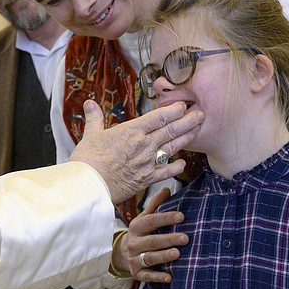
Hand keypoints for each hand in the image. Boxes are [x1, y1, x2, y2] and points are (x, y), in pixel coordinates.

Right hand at [71, 101, 203, 204]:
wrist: (88, 185)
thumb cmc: (87, 160)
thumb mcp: (90, 135)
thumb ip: (94, 119)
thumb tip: (89, 103)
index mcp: (131, 130)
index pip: (159, 116)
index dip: (174, 110)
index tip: (183, 105)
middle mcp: (144, 144)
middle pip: (171, 129)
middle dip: (188, 120)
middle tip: (201, 114)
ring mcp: (148, 162)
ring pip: (173, 147)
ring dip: (187, 137)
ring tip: (198, 130)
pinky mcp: (147, 179)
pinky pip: (168, 171)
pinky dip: (177, 166)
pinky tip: (183, 162)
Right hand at [125, 187, 188, 283]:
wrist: (120, 253)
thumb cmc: (140, 233)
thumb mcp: (144, 218)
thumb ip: (155, 205)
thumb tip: (167, 189)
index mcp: (137, 227)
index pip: (151, 221)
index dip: (166, 218)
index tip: (181, 216)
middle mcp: (134, 243)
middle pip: (152, 241)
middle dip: (168, 239)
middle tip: (185, 238)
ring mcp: (134, 259)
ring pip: (149, 257)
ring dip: (163, 256)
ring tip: (177, 254)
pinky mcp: (137, 273)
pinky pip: (147, 276)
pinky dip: (158, 277)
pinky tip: (170, 277)